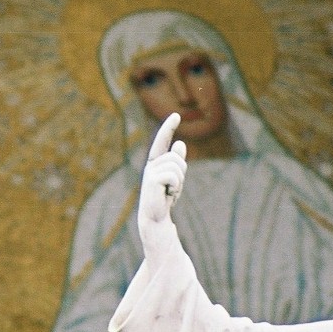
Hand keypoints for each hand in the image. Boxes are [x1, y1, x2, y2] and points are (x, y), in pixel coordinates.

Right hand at [138, 113, 187, 228]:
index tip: (176, 115)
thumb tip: (180, 143)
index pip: (162, 141)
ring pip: (176, 167)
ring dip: (179, 182)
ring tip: (170, 192)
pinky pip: (174, 177)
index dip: (169, 127)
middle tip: (174, 188)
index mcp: (156, 161)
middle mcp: (151, 164)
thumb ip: (177, 161)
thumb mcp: (175, 177)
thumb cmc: (165, 196)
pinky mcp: (152, 181)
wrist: (156, 217)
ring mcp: (150, 172)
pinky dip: (176, 187)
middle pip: (177, 158)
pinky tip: (168, 196)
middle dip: (182, 173)